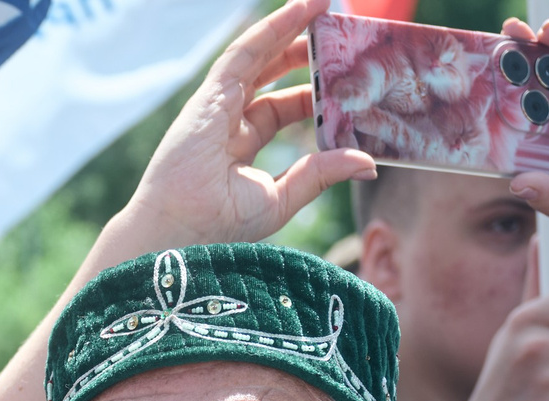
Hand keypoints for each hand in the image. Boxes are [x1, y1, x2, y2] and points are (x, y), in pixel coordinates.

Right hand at [115, 0, 375, 254]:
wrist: (179, 231)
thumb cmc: (219, 225)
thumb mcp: (281, 197)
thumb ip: (320, 174)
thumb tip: (369, 164)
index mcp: (242, 147)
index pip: (282, 107)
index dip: (311, 92)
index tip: (344, 82)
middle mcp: (229, 121)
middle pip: (271, 76)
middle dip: (303, 53)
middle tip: (337, 35)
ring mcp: (217, 106)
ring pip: (259, 56)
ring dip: (290, 28)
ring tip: (322, 5)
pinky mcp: (210, 96)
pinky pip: (245, 53)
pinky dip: (272, 29)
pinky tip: (300, 10)